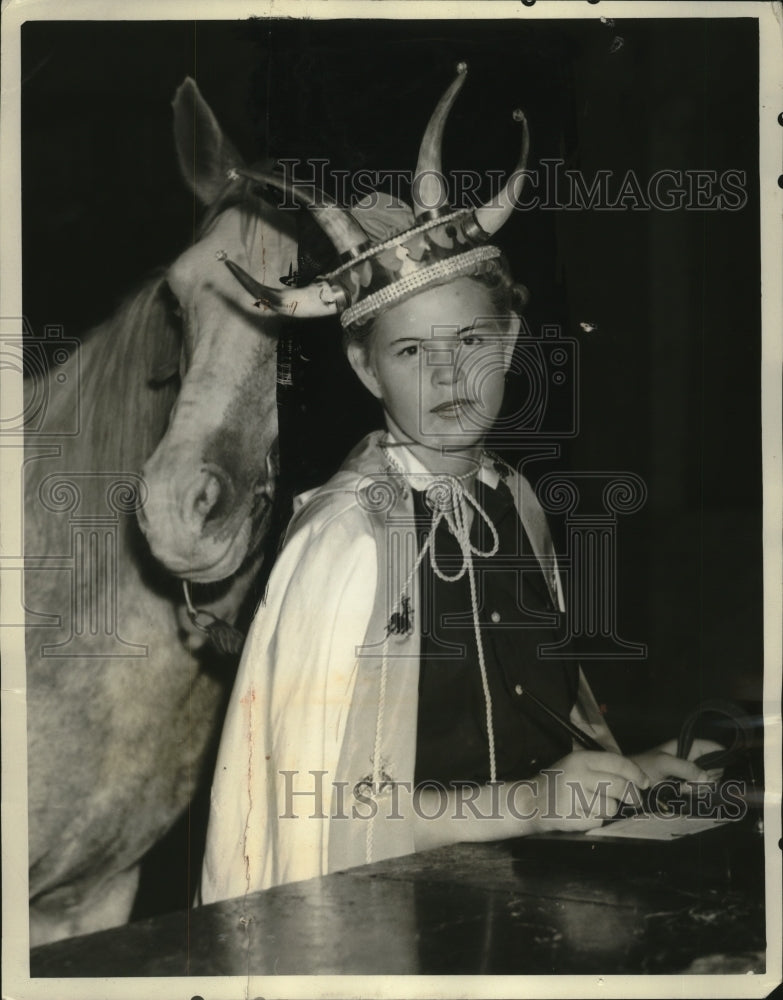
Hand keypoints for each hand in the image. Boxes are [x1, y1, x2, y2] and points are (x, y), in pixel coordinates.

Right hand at [530, 751, 650, 832]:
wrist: (530, 800)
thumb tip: (636, 778)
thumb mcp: (577, 764)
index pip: (618, 763)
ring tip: (595, 805)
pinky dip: (595, 819)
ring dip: (609, 809)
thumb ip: (602, 767)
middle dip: (632, 795)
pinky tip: (582, 813)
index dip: (636, 774)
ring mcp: (574, 797)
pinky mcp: (572, 816)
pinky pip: (598, 820)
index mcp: (582, 759)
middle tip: (633, 800)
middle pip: (619, 786)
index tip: (645, 783)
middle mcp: (578, 775)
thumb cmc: (559, 782)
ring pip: (611, 807)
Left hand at [629, 737, 724, 786]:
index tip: (716, 770)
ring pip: (710, 781)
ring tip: (683, 788)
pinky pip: (702, 790)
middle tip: (691, 782)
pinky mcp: (688, 785)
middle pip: (716, 768)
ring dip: (700, 787)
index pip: (714, 747)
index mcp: (688, 746)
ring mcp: (691, 773)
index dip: (720, 756)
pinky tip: (684, 793)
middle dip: (708, 777)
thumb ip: (685, 768)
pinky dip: (696, 793)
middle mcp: (693, 758)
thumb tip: (707, 778)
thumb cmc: (644, 766)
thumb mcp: (664, 763)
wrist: (631, 781)